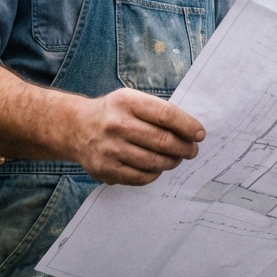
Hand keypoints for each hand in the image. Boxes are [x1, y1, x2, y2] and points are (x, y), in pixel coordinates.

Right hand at [70, 88, 206, 184]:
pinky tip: (157, 167)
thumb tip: (190, 130)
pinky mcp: (105, 169)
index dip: (187, 126)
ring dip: (171, 162)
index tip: (199, 134)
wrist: (76, 127)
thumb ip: (157, 111)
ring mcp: (110, 149)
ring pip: (154, 162)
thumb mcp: (131, 99)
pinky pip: (140, 177)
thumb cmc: (113, 112)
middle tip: (192, 151)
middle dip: (184, 148)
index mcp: (127, 102)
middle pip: (162, 141)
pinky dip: (154, 174)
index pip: (165, 115)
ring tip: (176, 158)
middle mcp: (117, 125)